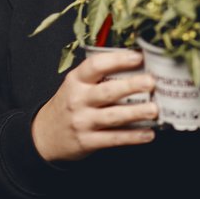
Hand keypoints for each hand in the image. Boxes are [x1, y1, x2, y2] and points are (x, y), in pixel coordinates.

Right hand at [31, 50, 157, 161]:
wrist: (44, 135)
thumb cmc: (70, 103)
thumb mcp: (76, 84)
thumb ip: (100, 73)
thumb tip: (137, 61)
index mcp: (76, 80)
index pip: (95, 66)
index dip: (117, 60)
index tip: (138, 56)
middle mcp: (78, 100)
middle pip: (107, 92)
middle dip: (131, 86)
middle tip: (151, 82)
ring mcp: (82, 122)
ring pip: (113, 116)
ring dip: (136, 113)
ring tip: (155, 109)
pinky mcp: (87, 142)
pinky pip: (113, 139)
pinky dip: (132, 137)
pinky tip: (148, 134)